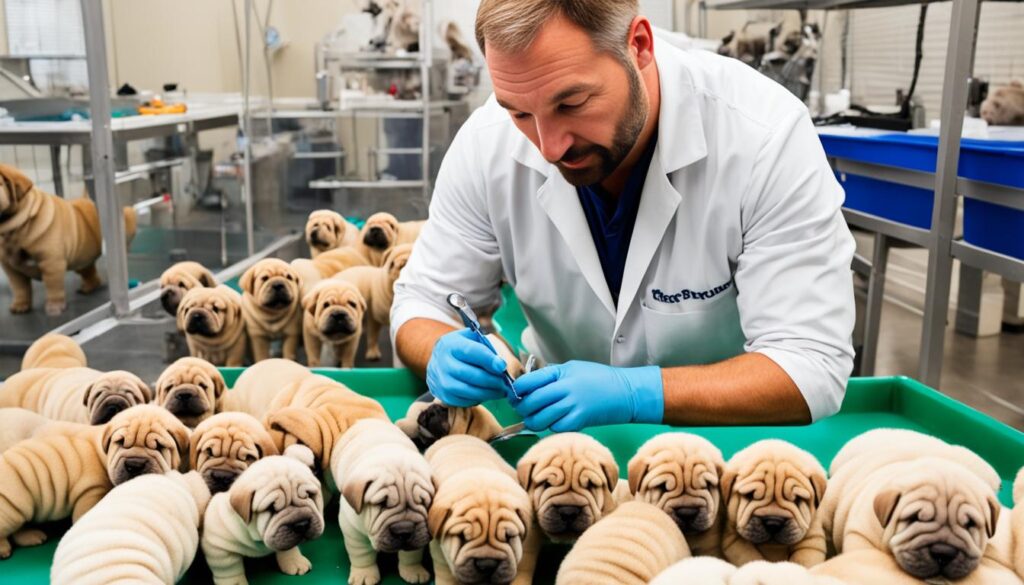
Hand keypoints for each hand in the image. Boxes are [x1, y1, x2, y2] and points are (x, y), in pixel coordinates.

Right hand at [426, 329, 508, 406]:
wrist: (439, 362)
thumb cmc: (461, 348)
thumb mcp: (470, 336)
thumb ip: (484, 334)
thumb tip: (497, 336)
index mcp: (451, 345)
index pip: (471, 351)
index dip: (488, 359)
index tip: (502, 366)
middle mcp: (443, 363)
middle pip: (469, 374)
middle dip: (491, 380)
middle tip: (505, 382)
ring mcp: (441, 381)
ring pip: (467, 390)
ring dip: (487, 392)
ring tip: (501, 391)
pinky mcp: (443, 396)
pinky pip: (463, 401)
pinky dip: (478, 399)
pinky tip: (487, 394)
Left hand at [511, 361, 663, 431]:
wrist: (626, 392)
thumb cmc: (599, 379)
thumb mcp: (573, 368)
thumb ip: (551, 375)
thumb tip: (528, 383)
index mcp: (560, 373)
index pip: (527, 382)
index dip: (516, 390)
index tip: (515, 394)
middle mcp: (565, 388)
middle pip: (529, 402)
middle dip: (521, 408)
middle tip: (524, 409)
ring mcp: (572, 405)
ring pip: (538, 419)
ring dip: (534, 421)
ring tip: (538, 417)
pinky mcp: (580, 421)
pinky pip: (554, 428)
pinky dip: (551, 427)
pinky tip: (556, 422)